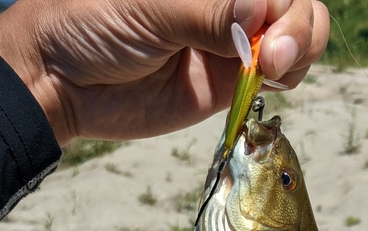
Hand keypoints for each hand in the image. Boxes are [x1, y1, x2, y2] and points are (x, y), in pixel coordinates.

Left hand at [0, 0, 329, 145]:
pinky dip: (284, 78)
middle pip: (293, 4)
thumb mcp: (150, 9)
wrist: (66, 84)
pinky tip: (268, 82)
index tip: (264, 29)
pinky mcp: (226, 81)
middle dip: (299, 28)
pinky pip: (272, 77)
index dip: (281, 3)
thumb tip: (264, 14)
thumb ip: (210, 13)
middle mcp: (226, 4)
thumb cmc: (92, 25)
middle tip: (275, 59)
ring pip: (294, 39)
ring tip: (274, 70)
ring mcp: (230, 42)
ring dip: (300, 52)